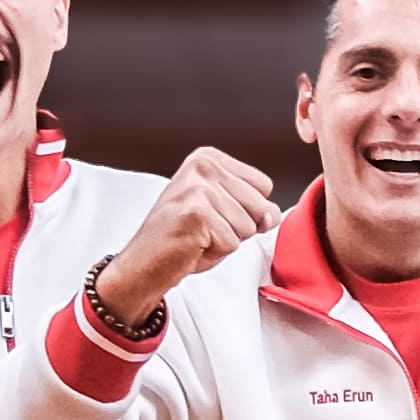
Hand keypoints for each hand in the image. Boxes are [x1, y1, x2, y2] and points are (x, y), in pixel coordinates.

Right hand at [91, 146, 282, 321]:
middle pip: (260, 205)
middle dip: (240, 227)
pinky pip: (232, 241)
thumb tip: (273, 214)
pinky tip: (193, 244)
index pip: (264, 185)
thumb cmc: (187, 236)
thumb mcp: (226, 212)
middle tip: (206, 228)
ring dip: (227, 239)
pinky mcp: (195, 212)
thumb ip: (256, 207)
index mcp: (210, 158)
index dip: (247, 209)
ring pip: (248, 225)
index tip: (215, 214)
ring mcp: (198, 187)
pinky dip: (216, 251)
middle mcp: (203, 166)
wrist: (147, 261)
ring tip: (199, 235)